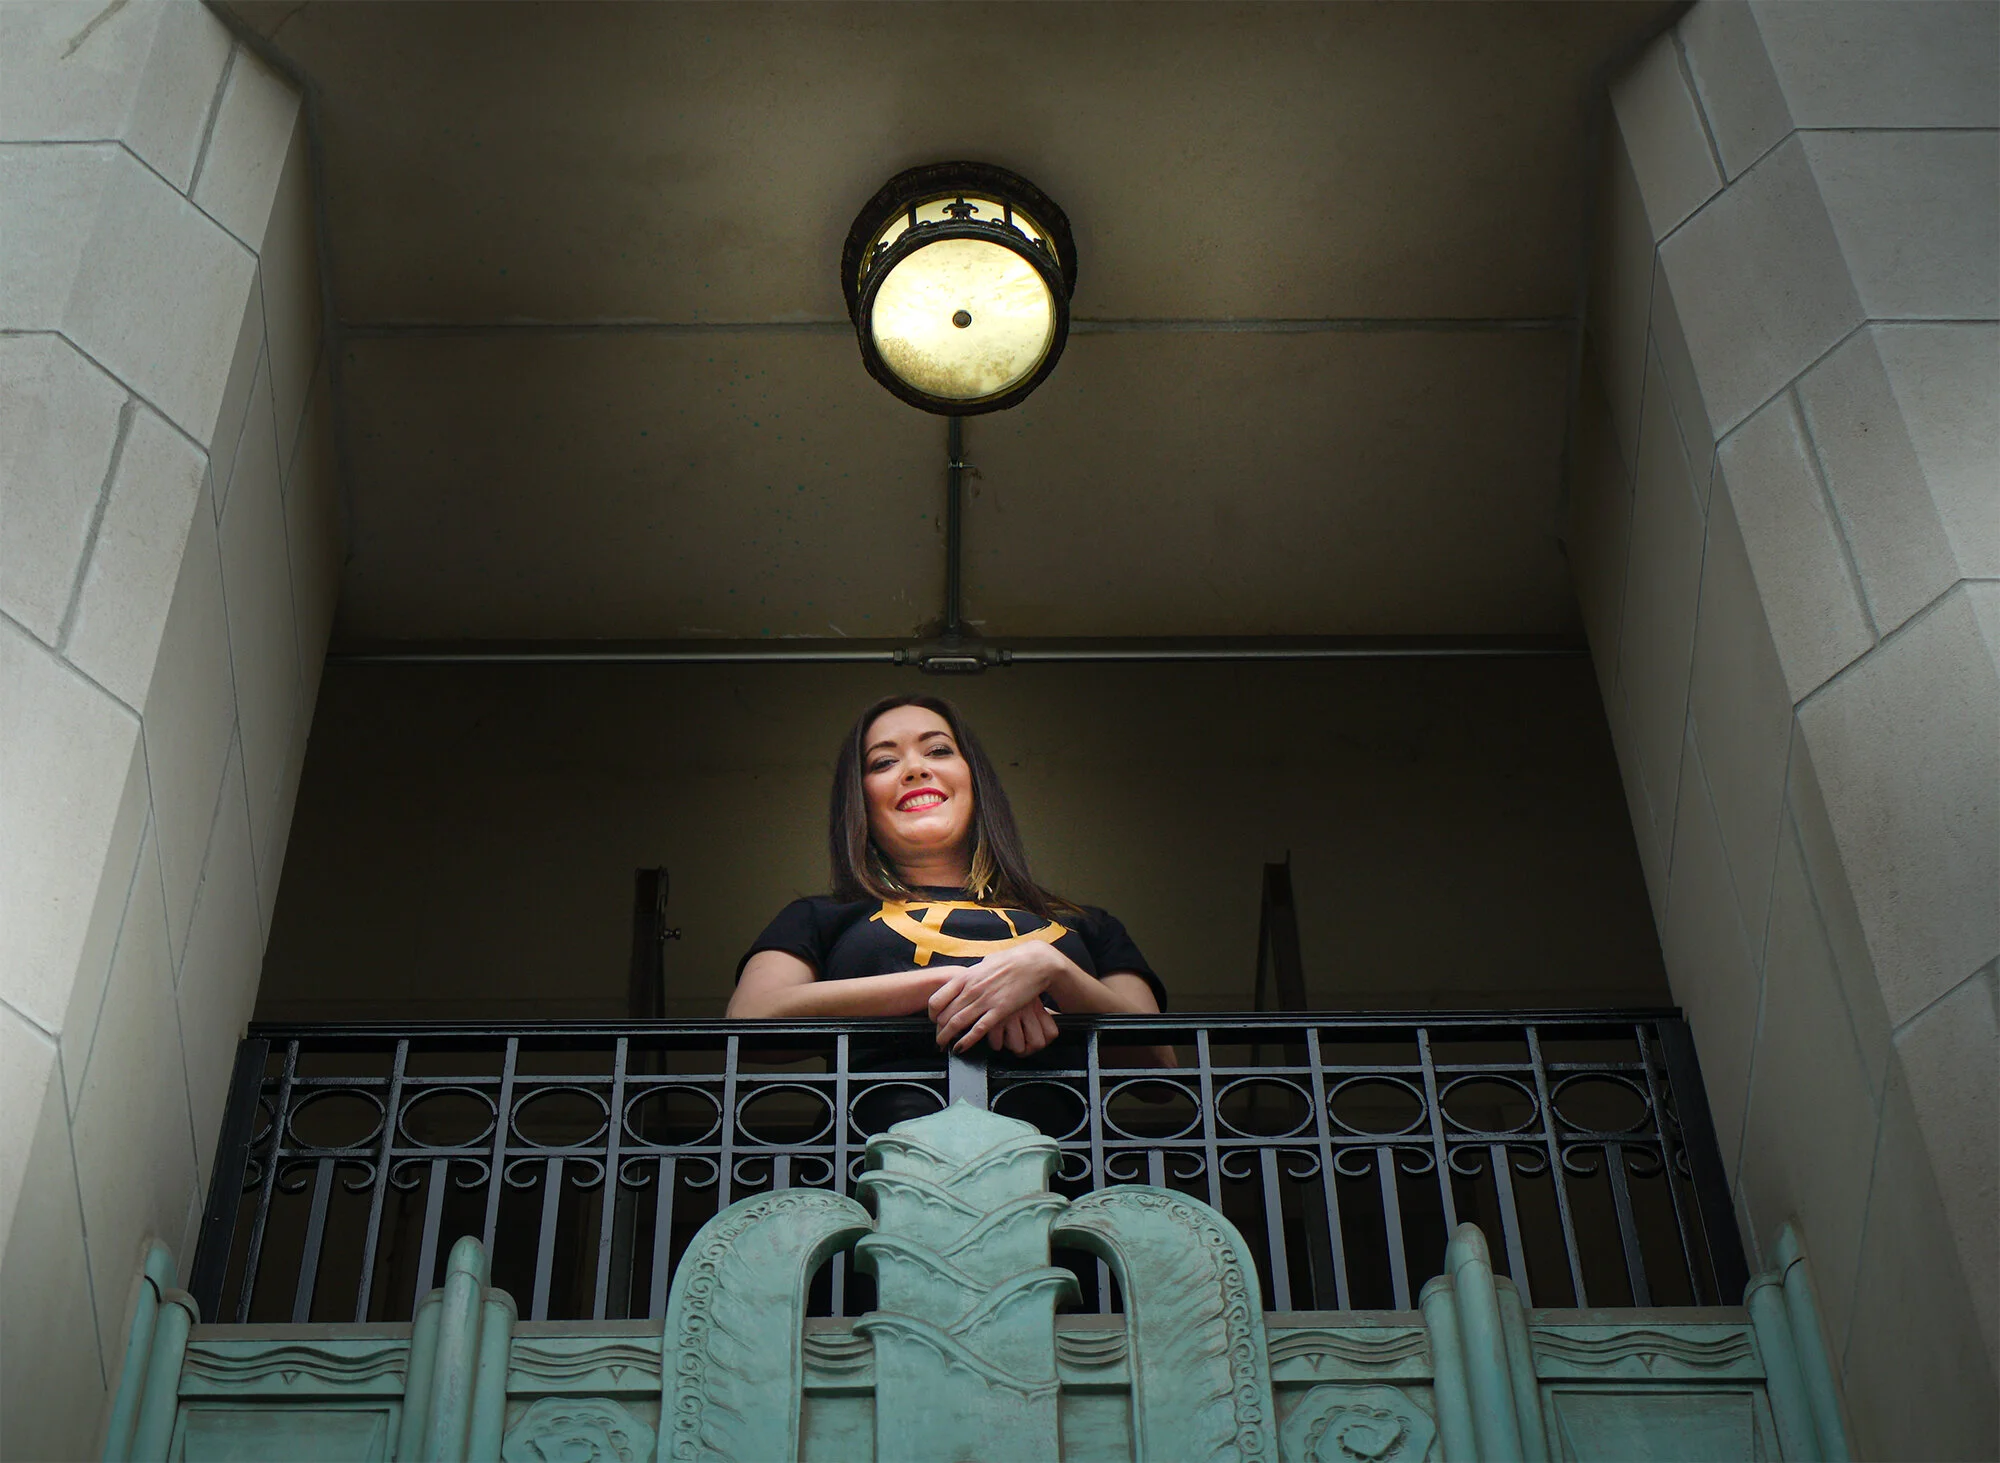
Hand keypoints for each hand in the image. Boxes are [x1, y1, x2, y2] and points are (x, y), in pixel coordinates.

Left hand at [927, 944, 1071, 1052]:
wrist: (1033, 963)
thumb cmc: (1011, 961)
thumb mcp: (984, 965)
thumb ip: (973, 975)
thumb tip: (966, 979)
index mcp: (965, 977)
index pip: (937, 999)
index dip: (932, 1014)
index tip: (933, 1020)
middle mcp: (971, 989)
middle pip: (945, 1015)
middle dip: (938, 1030)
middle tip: (938, 1037)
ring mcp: (984, 1000)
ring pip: (957, 1023)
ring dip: (947, 1037)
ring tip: (943, 1045)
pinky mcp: (999, 1010)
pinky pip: (978, 1029)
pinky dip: (966, 1041)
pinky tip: (961, 1047)